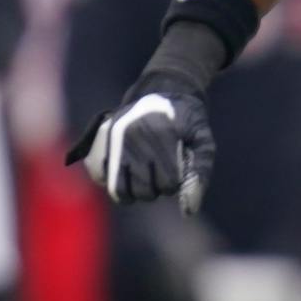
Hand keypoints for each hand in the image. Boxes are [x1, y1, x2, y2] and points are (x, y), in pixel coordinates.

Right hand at [67, 62, 217, 214]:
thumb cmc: (187, 120)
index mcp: (159, 133)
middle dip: (157, 188)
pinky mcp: (97, 139)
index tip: (178, 165)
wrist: (164, 89)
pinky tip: (126, 169)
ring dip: (135, 190)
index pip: (168, 184)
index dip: (177, 182)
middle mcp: (130, 135)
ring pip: (120, 191)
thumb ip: (199, 174)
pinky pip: (99, 177)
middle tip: (162, 170)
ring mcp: (110, 137)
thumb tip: (188, 211)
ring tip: (146, 173)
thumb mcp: (203, 141)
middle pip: (143, 191)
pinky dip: (112, 180)